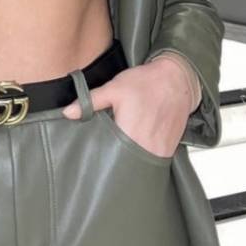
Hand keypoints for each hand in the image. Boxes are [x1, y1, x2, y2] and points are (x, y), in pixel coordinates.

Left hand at [61, 55, 195, 156]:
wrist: (179, 79)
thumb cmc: (146, 82)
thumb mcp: (115, 88)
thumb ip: (90, 101)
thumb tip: (67, 112)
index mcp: (128, 134)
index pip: (109, 159)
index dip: (99, 162)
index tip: (91, 162)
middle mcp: (145, 147)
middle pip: (124, 165)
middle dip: (113, 164)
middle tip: (102, 161)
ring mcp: (159, 151)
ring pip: (139, 165)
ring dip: (129, 163)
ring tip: (118, 158)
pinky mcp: (169, 150)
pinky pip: (152, 161)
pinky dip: (143, 159)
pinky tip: (135, 151)